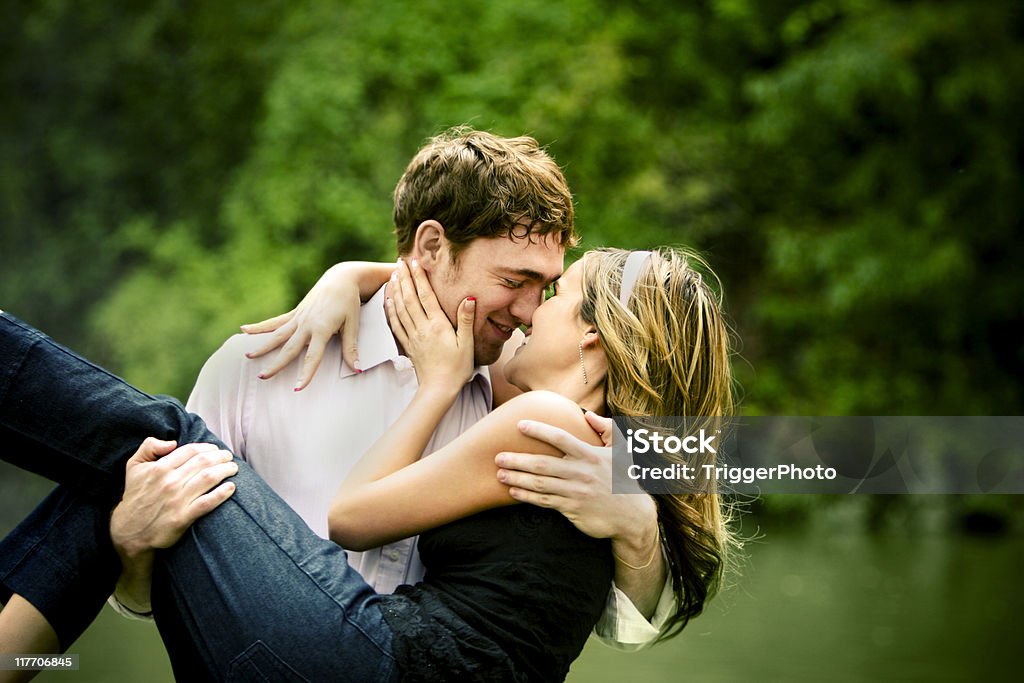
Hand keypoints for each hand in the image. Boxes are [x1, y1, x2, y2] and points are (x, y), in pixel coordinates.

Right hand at [110, 438, 237, 557]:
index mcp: (160, 468)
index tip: (215, 449)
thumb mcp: (134, 467)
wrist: (129, 531)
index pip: (191, 451)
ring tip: (233, 468)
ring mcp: (177, 500)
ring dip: (225, 471)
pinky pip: (207, 502)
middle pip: (203, 462)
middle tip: (228, 457)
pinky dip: (222, 494)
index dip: (207, 447)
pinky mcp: (182, 518)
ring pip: (208, 479)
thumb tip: (172, 442)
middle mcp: (169, 482)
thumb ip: (148, 447)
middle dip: (220, 457)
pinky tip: (231, 488)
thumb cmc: (135, 496)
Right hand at [241, 262, 368, 389]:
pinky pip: (275, 322)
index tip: (297, 389)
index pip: (313, 357)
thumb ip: (351, 348)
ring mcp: (298, 318)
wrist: (341, 279)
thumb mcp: (353, 324)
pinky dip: (260, 327)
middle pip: (289, 348)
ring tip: (248, 357)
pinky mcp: (295, 313)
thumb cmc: (349, 303)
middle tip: (262, 377)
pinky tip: (244, 330)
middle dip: (275, 364)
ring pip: (277, 335)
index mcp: (322, 329)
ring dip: (262, 346)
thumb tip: (356, 368)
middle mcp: (306, 324)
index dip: (305, 374)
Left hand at [386, 258, 474, 389]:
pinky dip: (390, 310)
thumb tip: (469, 298)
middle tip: (400, 261)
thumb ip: (466, 320)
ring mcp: (413, 336)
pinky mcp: (408, 345)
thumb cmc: (457, 368)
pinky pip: (396, 324)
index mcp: (437, 325)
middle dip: (405, 278)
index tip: (414, 261)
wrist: (438, 390)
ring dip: (396, 290)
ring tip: (393, 274)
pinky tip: (388, 301)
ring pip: (400, 308)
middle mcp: (422, 328)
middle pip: (410, 298)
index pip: (426, 296)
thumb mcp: (467, 344)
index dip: (419, 277)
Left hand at [494, 411, 654, 541]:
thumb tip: (588, 414)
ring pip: (540, 485)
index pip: (560, 438)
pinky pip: (545, 501)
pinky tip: (513, 492)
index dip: (539, 431)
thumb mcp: (623, 450)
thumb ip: (606, 428)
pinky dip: (527, 497)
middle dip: (518, 460)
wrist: (632, 516)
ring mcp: (575, 492)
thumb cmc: (624, 478)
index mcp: (590, 455)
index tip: (520, 425)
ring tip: (500, 474)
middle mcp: (580, 473)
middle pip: (543, 464)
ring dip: (517, 479)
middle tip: (498, 456)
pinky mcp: (571, 509)